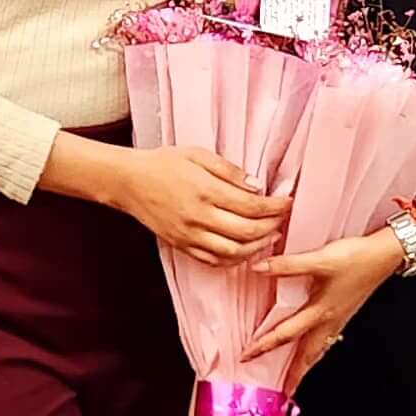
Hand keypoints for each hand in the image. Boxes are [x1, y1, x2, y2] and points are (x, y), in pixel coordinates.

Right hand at [117, 145, 287, 263]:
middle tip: (282, 219)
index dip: (275, 207)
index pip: (251, 205)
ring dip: (257, 247)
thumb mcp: (197, 154)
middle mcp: (198, 217)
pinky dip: (234, 259)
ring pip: (233, 252)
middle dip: (271, 227)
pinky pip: (214, 261)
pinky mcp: (181, 246)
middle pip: (247, 232)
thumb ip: (229, 170)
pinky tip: (245, 250)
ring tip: (270, 236)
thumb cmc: (163, 163)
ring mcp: (189, 235)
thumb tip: (257, 186)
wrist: (128, 182)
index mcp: (205, 190)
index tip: (288, 203)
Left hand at [245, 228, 403, 388]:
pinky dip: (318, 348)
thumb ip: (288, 265)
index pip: (285, 334)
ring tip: (299, 375)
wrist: (387, 254)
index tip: (248, 357)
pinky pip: (327, 338)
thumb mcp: (320, 259)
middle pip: (308, 355)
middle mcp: (329, 320)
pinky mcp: (346, 311)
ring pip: (319, 349)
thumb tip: (260, 268)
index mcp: (319, 311)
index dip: (264, 345)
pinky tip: (316, 344)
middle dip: (295, 375)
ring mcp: (339, 318)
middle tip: (285, 391)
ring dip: (307, 364)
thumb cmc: (358, 258)